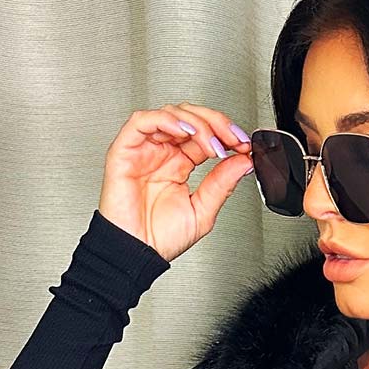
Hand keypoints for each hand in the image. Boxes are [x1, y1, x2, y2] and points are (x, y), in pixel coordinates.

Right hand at [98, 102, 255, 262]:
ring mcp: (145, 150)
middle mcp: (163, 154)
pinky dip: (165, 119)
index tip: (243, 144)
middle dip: (215, 123)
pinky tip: (184, 130)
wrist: (136, 254)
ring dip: (195, 122)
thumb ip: (222, 184)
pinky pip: (142, 121)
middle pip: (189, 117)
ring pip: (170, 114)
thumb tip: (244, 162)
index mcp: (180, 165)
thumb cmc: (159, 238)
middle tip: (232, 138)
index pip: (204, 134)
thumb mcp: (202, 211)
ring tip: (211, 142)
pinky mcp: (125, 150)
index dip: (225, 133)